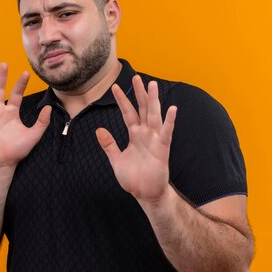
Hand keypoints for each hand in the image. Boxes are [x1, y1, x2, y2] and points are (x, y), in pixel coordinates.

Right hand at [0, 63, 51, 172]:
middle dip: (2, 77)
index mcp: (12, 112)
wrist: (3, 163)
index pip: (16, 94)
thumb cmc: (17, 150)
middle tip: (4, 64)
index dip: (20, 83)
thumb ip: (42, 123)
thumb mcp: (33, 136)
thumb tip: (49, 108)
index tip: (26, 73)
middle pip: (0, 90)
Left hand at [95, 75, 176, 203]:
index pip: (127, 113)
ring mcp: (155, 140)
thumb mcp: (116, 160)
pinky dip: (170, 121)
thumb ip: (109, 145)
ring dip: (153, 101)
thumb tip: (99, 130)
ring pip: (154, 116)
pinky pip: (166, 133)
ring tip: (152, 85)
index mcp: (134, 135)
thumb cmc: (134, 178)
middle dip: (139, 94)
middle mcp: (145, 134)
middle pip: (142, 109)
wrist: (146, 195)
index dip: (122, 101)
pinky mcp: (162, 150)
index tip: (115, 87)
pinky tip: (172, 109)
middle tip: (136, 77)